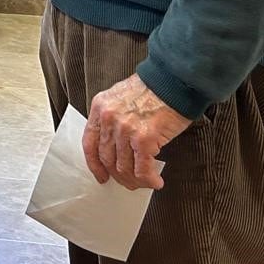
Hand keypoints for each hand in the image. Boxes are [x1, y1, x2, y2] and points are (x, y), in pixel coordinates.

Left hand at [83, 73, 190, 189]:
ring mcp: (125, 129)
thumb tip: (116, 147)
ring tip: (146, 182)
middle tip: (130, 182)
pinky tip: (156, 181)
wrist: (173, 81)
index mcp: (100, 107)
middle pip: (107, 158)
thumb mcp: (121, 97)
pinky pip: (142, 169)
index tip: (101, 175)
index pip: (90, 142)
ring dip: (135, 180)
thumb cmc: (152, 89)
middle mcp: (109, 118)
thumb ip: (113, 118)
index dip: (94, 164)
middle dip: (119, 175)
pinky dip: (149, 180)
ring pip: (123, 167)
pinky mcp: (144, 139)